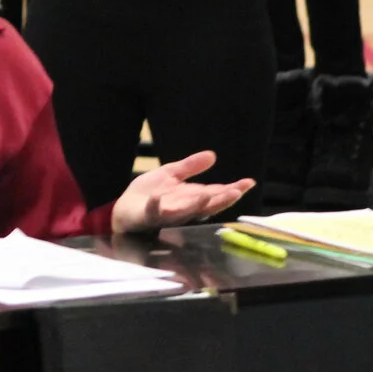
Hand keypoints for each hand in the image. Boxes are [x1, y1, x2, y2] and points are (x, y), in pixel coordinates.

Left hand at [112, 151, 254, 232]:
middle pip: (206, 205)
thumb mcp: (171, 174)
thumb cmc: (149, 194)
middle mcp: (183, 209)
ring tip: (207, 195)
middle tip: (236, 192)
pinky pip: (152, 212)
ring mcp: (166, 214)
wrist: (124, 208)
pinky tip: (158, 197)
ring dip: (196, 204)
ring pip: (184, 212)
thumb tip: (213, 155)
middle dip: (221, 199)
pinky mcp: (147, 216)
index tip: (248, 183)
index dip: (232, 190)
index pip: (215, 194)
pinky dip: (156, 205)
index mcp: (190, 198)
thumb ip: (190, 166)